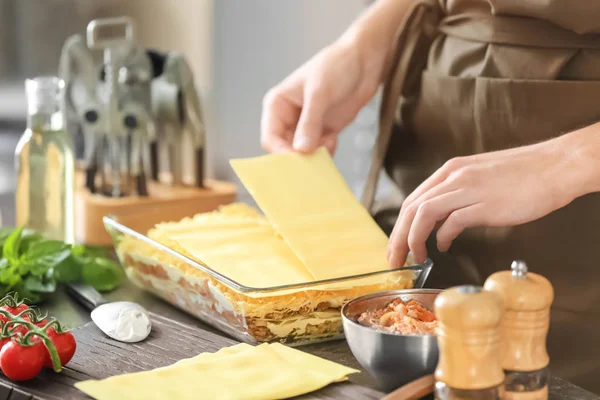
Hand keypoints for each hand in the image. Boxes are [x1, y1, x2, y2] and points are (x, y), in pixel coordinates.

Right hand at [260, 39, 379, 154]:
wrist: (365, 60)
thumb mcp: (320, 93)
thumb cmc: (337, 66)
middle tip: (314, 164)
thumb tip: (301, 150)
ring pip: (302, 154)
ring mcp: (306, 126)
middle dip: (299, 159)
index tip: (299, 161)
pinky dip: (326, 152)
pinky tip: (334, 140)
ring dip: (314, 157)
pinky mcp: (324, 130)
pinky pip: (319, 151)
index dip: (281, 153)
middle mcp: (288, 118)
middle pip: (285, 150)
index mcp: (277, 105)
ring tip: (328, 145)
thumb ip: (310, 123)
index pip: (270, 138)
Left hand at [387, 139, 584, 266]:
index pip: (413, 200)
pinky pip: (453, 222)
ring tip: (415, 256)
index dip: (400, 225)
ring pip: (424, 214)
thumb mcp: (478, 176)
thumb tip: (439, 221)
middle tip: (395, 258)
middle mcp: (454, 177)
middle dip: (398, 236)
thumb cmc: (521, 175)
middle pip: (412, 209)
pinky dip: (443, 237)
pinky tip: (444, 247)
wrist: (554, 167)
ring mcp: (469, 189)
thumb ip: (456, 193)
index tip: (396, 245)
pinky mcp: (485, 204)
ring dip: (414, 239)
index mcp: (450, 170)